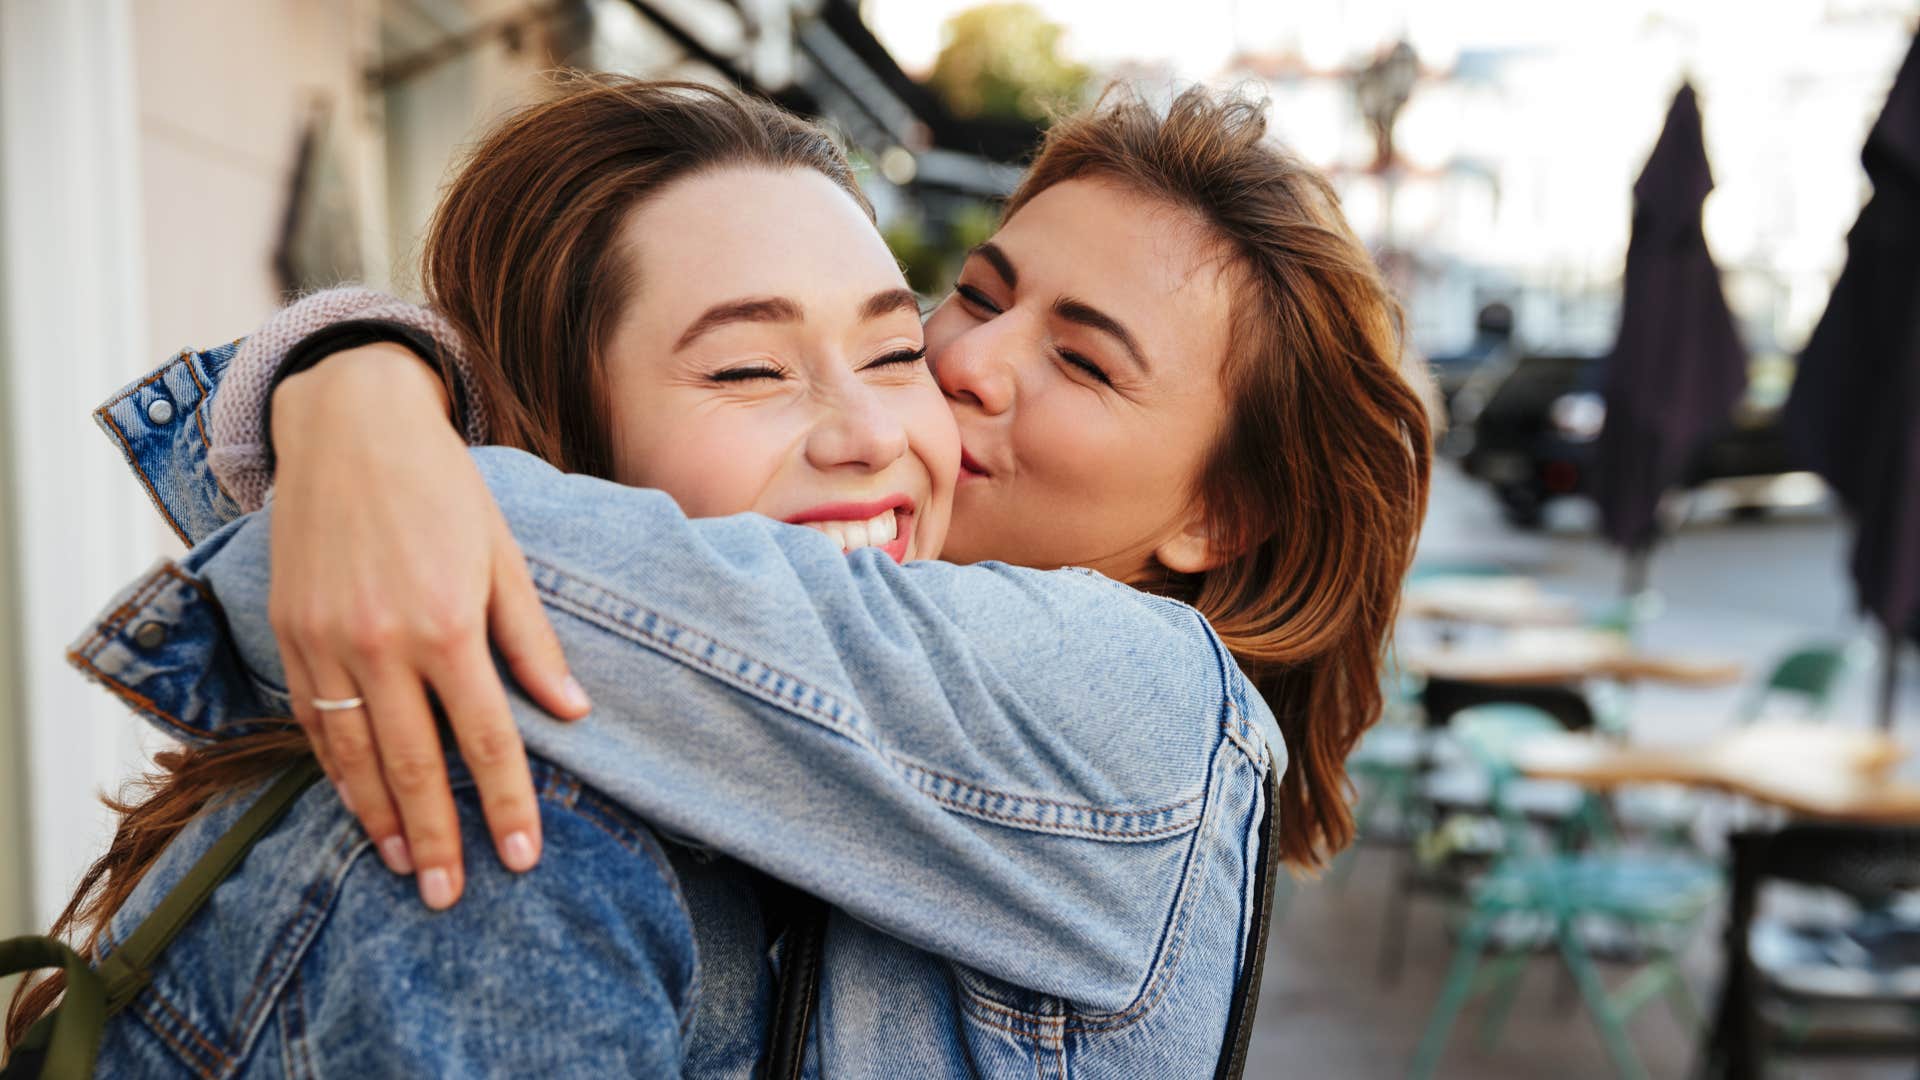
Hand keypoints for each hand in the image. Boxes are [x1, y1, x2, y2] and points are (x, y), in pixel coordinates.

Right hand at [268, 343, 590, 908]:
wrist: (349, 427)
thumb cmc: (443, 488)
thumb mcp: (504, 555)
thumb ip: (533, 641)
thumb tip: (572, 712)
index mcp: (448, 623)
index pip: (486, 738)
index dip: (506, 802)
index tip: (521, 857)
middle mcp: (381, 642)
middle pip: (415, 764)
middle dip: (438, 837)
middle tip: (455, 896)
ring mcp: (326, 641)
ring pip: (354, 755)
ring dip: (381, 819)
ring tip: (408, 868)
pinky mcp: (288, 632)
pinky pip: (312, 720)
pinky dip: (334, 770)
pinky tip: (357, 804)